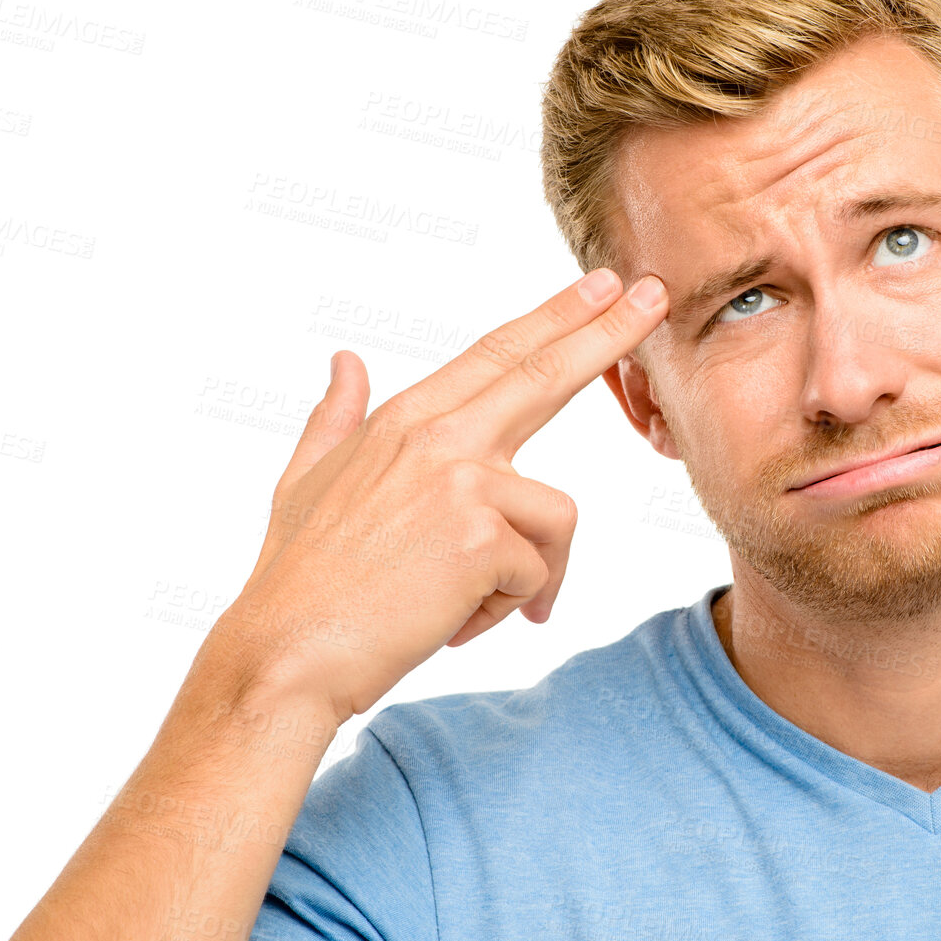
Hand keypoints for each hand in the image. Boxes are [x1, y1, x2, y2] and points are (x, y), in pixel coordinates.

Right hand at [207, 268, 667, 727]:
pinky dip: (507, 608)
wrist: (286, 655)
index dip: (554, 317)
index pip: (497, 354)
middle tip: (654, 294)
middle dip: (607, 333)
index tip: (600, 285)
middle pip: (544, 373)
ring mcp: (461, 481)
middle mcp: (437, 436)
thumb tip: (345, 360)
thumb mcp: (303, 481)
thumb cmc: (298, 579)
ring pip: (554, 516)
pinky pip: (538, 573)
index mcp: (406, 419)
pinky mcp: (481, 535)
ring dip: (525, 573)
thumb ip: (335, 418)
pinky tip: (453, 621)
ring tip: (465, 603)